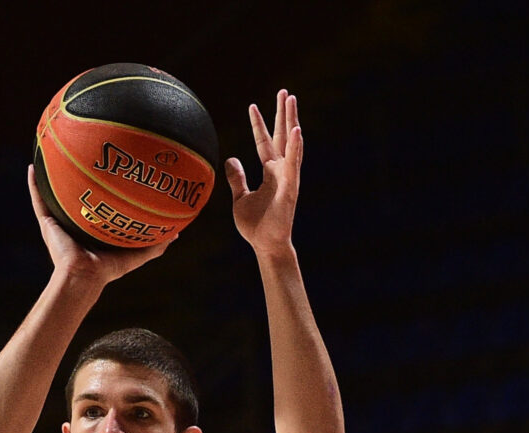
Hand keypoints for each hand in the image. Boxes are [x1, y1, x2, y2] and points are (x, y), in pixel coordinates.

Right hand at [28, 166, 173, 285]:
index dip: (101, 186)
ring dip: (51, 174)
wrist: (83, 276)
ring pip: (53, 192)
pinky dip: (33, 184)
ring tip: (52, 151)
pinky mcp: (47, 222)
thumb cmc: (107, 270)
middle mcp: (73, 221)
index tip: (109, 167)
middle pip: (74, 193)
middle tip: (84, 152)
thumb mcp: (136, 254)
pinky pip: (38, 198)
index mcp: (91, 226)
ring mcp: (58, 221)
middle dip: (77, 174)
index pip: (96, 202)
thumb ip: (155, 245)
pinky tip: (32, 166)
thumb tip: (177, 232)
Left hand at [226, 89, 301, 252]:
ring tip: (292, 100)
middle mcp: (281, 169)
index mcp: (269, 171)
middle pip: (281, 135)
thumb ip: (236, 179)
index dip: (258, 124)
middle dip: (282, 113)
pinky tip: (297, 130)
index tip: (252, 105)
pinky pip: (294, 163)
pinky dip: (296, 146)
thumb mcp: (240, 198)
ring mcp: (288, 176)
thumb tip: (230, 159)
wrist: (266, 244)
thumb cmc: (256, 225)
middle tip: (284, 91)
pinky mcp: (291, 186)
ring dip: (292, 120)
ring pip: (291, 143)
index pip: (263, 142)